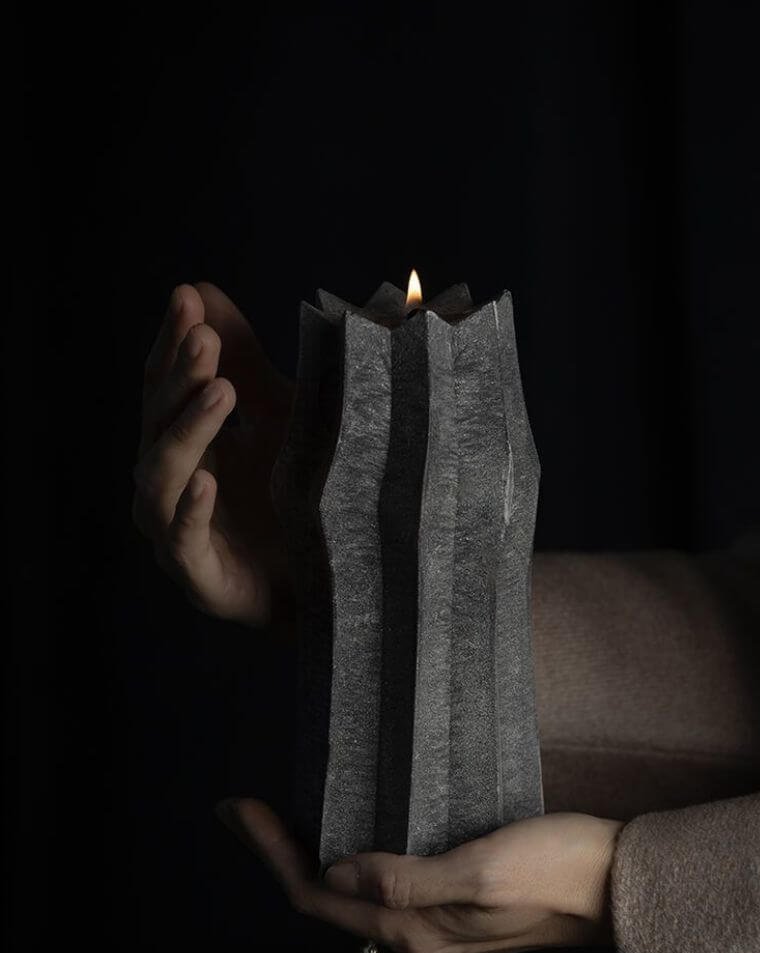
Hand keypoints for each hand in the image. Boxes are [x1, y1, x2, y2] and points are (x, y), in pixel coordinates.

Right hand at [133, 282, 295, 633]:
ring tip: (221, 390)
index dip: (172, 342)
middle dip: (179, 376)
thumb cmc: (293, 499)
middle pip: (158, 422)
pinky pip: (184, 541)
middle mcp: (169, 483)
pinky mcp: (201, 577)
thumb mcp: (276, 418)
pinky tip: (209, 480)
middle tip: (204, 336)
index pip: (165, 384)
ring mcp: (177, 532)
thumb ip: (244, 359)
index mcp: (183, 442)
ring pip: (161, 477)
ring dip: (187, 431)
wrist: (328, 584)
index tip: (188, 298)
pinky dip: (192, 510)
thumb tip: (203, 289)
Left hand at [216, 798, 624, 952]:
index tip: (240, 808)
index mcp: (417, 930)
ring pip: (356, 898)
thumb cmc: (557, 870)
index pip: (320, 897)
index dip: (273, 855)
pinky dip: (355, 860)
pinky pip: (388, 889)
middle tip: (246, 809)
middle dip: (282, 856)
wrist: (620, 887)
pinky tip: (356, 831)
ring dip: (315, 859)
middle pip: (329, 901)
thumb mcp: (481, 871)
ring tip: (287, 817)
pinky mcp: (460, 908)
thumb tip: (339, 872)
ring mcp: (440, 926)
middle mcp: (419, 937)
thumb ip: (407, 878)